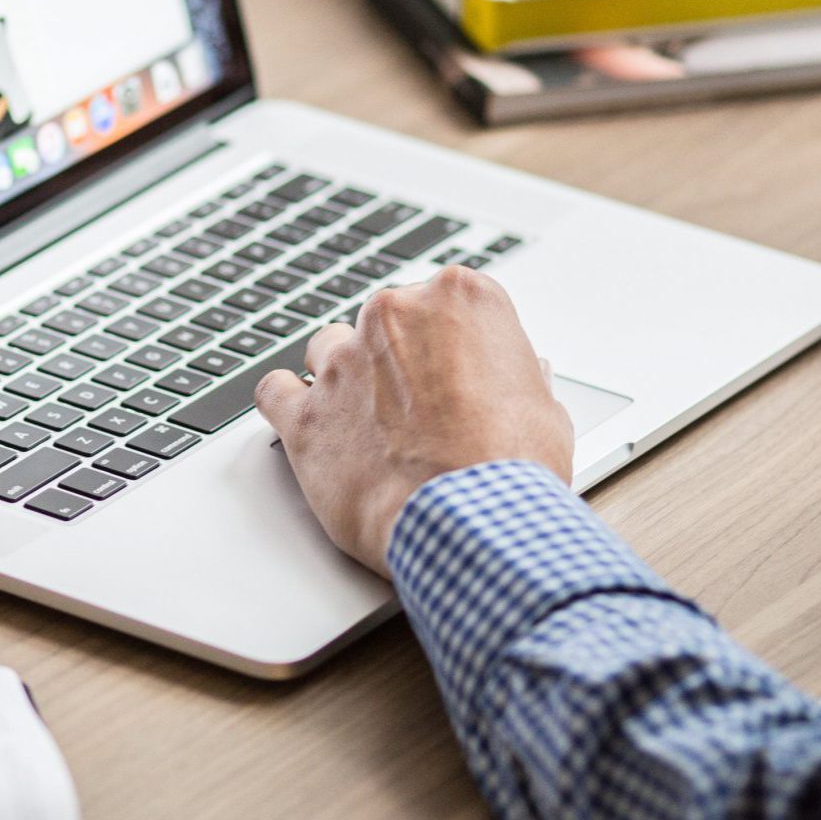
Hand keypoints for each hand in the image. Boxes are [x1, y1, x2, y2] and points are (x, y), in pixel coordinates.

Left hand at [253, 267, 574, 575]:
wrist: (470, 522)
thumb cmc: (513, 468)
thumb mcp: (545, 410)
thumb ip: (519, 378)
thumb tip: (522, 375)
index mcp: (460, 297)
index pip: (446, 302)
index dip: (452, 344)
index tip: (458, 373)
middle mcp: (395, 314)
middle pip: (385, 321)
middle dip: (398, 359)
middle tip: (421, 409)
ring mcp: (343, 360)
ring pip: (328, 348)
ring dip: (345, 378)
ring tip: (369, 423)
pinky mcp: (306, 413)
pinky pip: (275, 391)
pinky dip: (288, 405)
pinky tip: (309, 423)